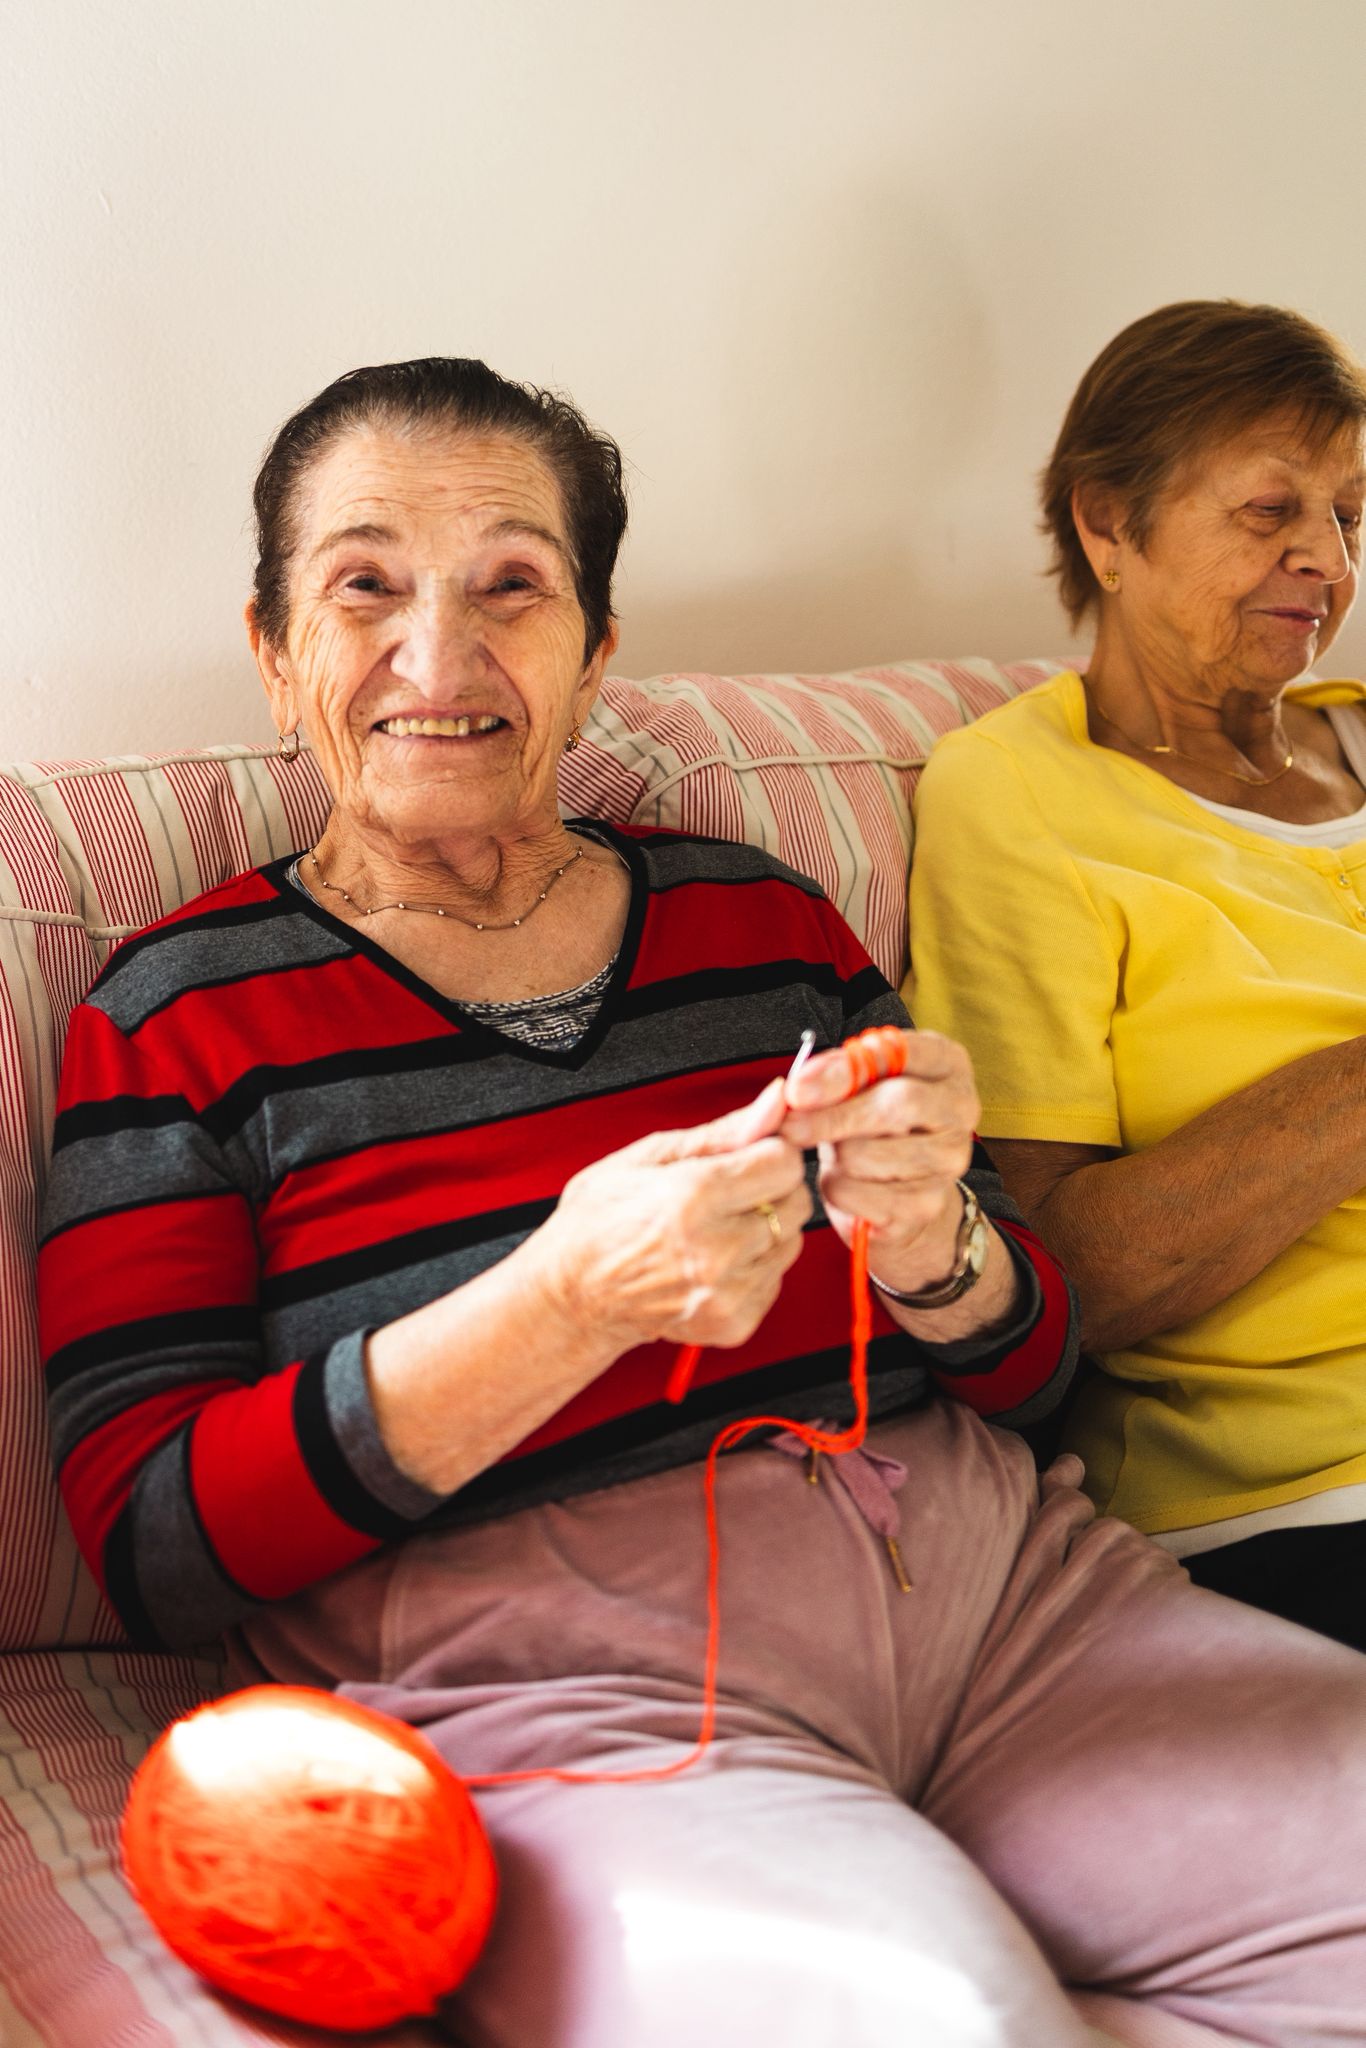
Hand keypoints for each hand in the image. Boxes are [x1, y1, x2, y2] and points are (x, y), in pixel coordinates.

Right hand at [539, 1079, 812, 1352]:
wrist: (573, 1296)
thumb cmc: (599, 1221)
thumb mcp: (649, 1157)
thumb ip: (723, 1130)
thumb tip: (777, 1100)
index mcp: (693, 1197)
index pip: (784, 1163)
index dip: (768, 1152)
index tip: (747, 1156)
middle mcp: (715, 1249)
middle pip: (796, 1202)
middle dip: (770, 1190)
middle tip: (726, 1195)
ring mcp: (726, 1292)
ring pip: (791, 1241)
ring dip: (765, 1230)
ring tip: (717, 1229)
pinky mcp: (733, 1322)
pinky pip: (776, 1279)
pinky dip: (755, 1267)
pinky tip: (716, 1261)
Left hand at [780, 1028, 979, 1293]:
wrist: (903, 1192)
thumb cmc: (875, 1125)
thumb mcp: (859, 1087)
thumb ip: (835, 1075)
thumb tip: (798, 1088)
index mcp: (947, 1064)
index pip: (901, 1052)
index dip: (844, 1069)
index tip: (799, 1087)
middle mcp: (960, 1109)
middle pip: (894, 1105)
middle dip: (831, 1116)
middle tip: (788, 1124)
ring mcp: (949, 1161)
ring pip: (867, 1154)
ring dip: (833, 1155)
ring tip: (833, 1152)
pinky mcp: (927, 1206)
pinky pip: (859, 1193)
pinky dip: (836, 1188)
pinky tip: (842, 1182)